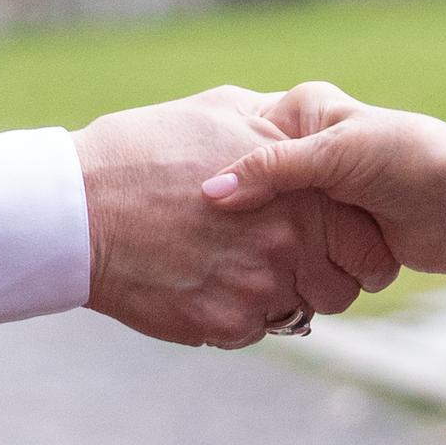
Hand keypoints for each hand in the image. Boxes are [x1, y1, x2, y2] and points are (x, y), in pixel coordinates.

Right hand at [74, 87, 397, 346]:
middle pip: (340, 289)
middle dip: (318, 280)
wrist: (79, 207)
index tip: (329, 243)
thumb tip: (301, 130)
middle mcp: (291, 246)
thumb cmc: (145, 150)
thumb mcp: (222, 112)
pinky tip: (195, 282)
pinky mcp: (224, 325)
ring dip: (274, 299)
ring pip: (296, 314)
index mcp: (302, 195)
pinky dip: (231, 315)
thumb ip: (277, 128)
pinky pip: (250, 332)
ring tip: (229, 268)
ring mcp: (259, 290)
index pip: (366, 243)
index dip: (354, 247)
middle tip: (278, 262)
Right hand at [204, 87, 445, 294]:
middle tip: (223, 243)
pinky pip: (299, 260)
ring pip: (275, 233)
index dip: (221, 171)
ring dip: (274, 253)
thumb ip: (270, 169)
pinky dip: (294, 273)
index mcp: (305, 116)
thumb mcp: (334, 154)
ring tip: (256, 267)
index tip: (196, 200)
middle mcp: (310, 156)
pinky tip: (282, 280)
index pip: (242, 142)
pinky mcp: (337, 240)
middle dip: (248, 220)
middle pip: (256, 195)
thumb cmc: (409, 161)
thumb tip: (212, 194)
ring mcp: (322, 202)